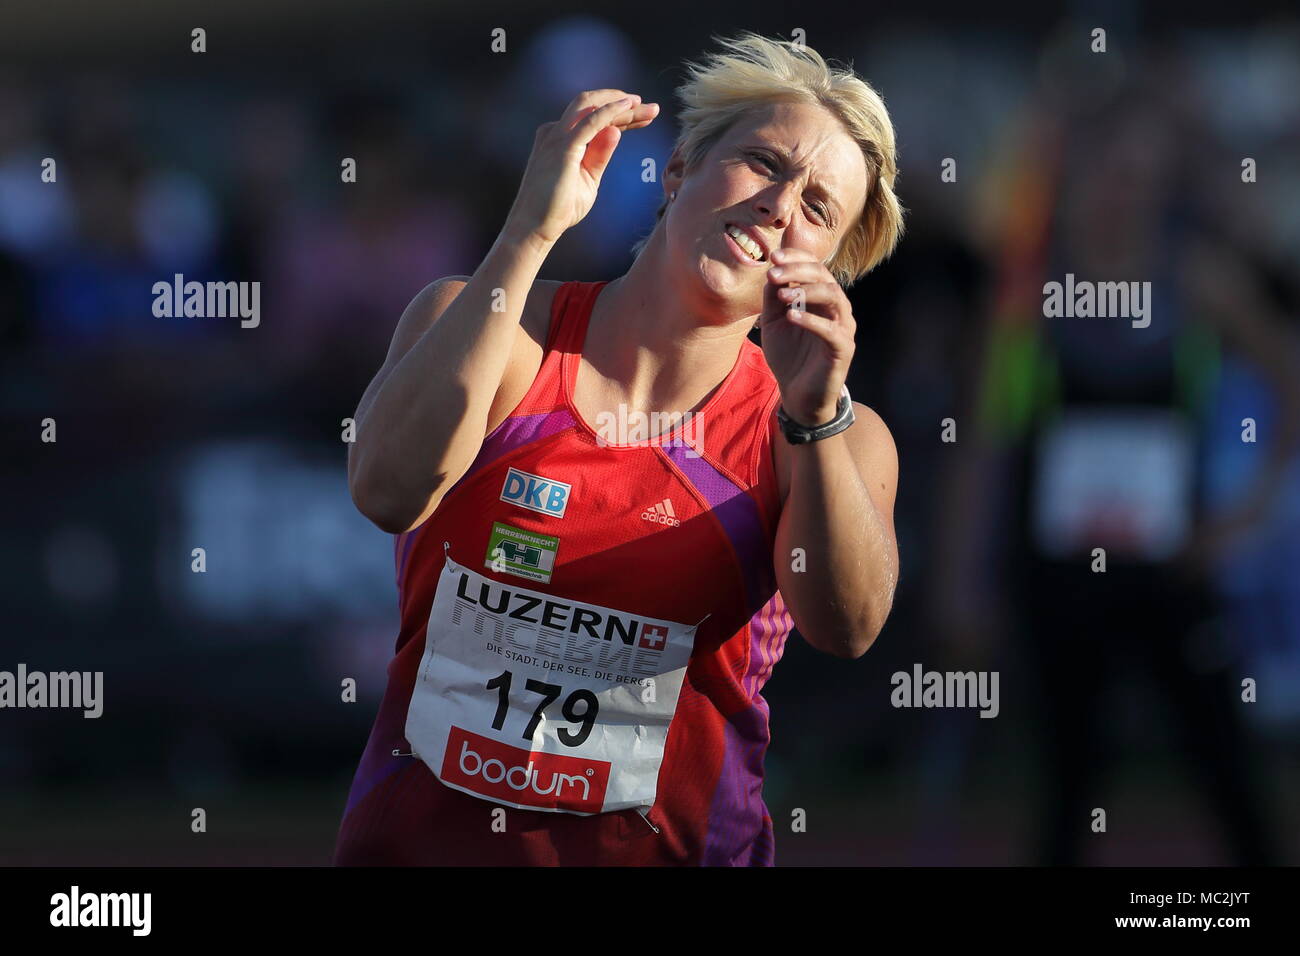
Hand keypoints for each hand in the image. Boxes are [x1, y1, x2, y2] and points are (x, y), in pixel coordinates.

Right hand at [504, 89, 658, 244]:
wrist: (535, 227)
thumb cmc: (559, 208)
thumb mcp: (588, 179)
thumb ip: (600, 155)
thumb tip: (616, 132)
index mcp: (561, 139)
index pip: (594, 118)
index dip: (621, 115)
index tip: (645, 115)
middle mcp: (556, 131)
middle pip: (593, 106)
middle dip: (624, 104)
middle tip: (653, 108)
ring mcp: (557, 137)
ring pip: (592, 107)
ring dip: (620, 104)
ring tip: (645, 106)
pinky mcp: (563, 147)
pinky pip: (590, 122)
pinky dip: (610, 111)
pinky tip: (627, 106)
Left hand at [757, 247, 855, 423]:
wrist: (797, 394)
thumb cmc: (788, 356)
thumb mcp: (773, 322)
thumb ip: (773, 298)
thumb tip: (771, 272)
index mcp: (820, 299)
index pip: (814, 267)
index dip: (796, 258)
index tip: (773, 257)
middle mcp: (835, 308)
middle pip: (825, 276)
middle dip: (798, 270)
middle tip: (774, 272)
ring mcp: (843, 327)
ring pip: (834, 297)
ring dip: (806, 291)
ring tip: (782, 294)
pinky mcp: (843, 349)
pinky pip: (832, 330)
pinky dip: (812, 320)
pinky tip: (791, 317)